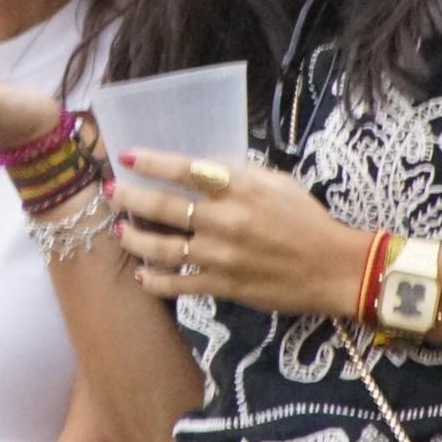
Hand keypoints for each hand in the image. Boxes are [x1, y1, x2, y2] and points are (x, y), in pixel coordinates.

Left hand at [109, 149, 364, 317]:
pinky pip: (181, 285)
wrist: (333, 267)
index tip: (126, 156)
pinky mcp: (224, 286)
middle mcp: (224, 221)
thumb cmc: (306, 219)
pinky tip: (141, 274)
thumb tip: (200, 164)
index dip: (152, 162)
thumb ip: (237, 171)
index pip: (185, 170)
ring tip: (118, 232)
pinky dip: (157, 281)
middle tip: (109, 193)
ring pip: (164, 249)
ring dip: (134, 240)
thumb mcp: (276, 181)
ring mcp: (221, 256)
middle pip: (163, 207)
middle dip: (129, 198)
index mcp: (238, 189)